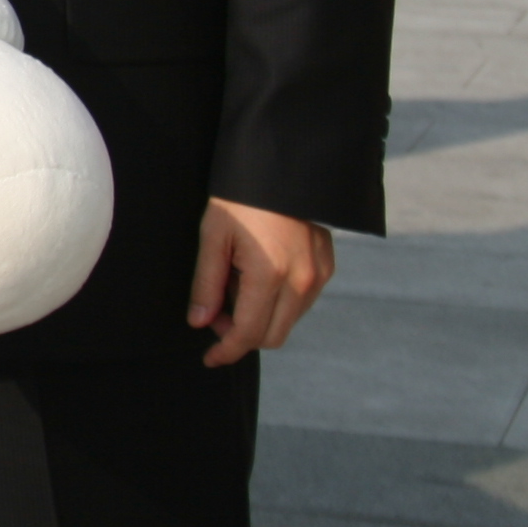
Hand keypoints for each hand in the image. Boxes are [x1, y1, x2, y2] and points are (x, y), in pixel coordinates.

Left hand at [188, 198, 333, 363]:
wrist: (281, 168)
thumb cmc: (239, 199)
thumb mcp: (213, 238)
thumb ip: (206, 285)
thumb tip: (200, 322)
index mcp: (271, 275)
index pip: (249, 333)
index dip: (226, 350)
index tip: (209, 358)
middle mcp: (302, 281)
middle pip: (272, 336)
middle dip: (240, 334)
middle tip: (215, 311)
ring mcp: (319, 275)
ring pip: (288, 321)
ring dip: (259, 318)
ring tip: (235, 283)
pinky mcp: (327, 267)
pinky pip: (301, 302)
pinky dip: (277, 302)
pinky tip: (256, 276)